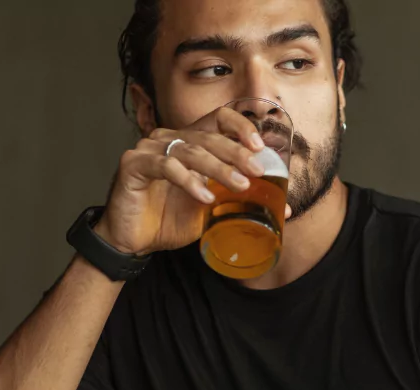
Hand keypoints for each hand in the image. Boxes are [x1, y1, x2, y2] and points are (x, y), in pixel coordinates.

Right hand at [93, 107, 290, 255]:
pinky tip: (204, 197)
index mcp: (189, 142)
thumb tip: (285, 208)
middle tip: (257, 171)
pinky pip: (165, 166)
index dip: (240, 126)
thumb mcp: (211, 210)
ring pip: (190, 150)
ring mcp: (149, 149)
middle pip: (208, 136)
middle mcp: (169, 139)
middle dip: (237, 153)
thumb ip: (239, 202)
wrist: (133, 241)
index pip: (217, 118)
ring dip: (218, 168)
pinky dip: (188, 181)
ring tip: (240, 186)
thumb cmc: (169, 221)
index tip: (259, 145)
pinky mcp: (133, 164)